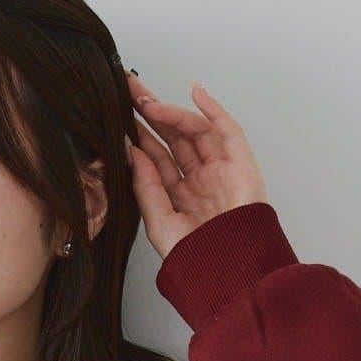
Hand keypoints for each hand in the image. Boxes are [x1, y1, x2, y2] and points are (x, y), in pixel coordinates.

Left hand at [124, 77, 269, 261]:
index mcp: (179, 197)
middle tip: (130, 92)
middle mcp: (199, 181)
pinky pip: (227, 130)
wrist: (228, 269)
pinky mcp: (240, 164)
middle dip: (152, 114)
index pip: (156, 158)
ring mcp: (220, 170)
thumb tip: (132, 152)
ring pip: (195, 131)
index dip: (139, 136)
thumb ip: (146, 185)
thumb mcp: (159, 221)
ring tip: (148, 102)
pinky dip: (214, 110)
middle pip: (173, 138)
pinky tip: (195, 94)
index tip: (119, 116)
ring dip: (172, 113)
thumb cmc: (197, 256)